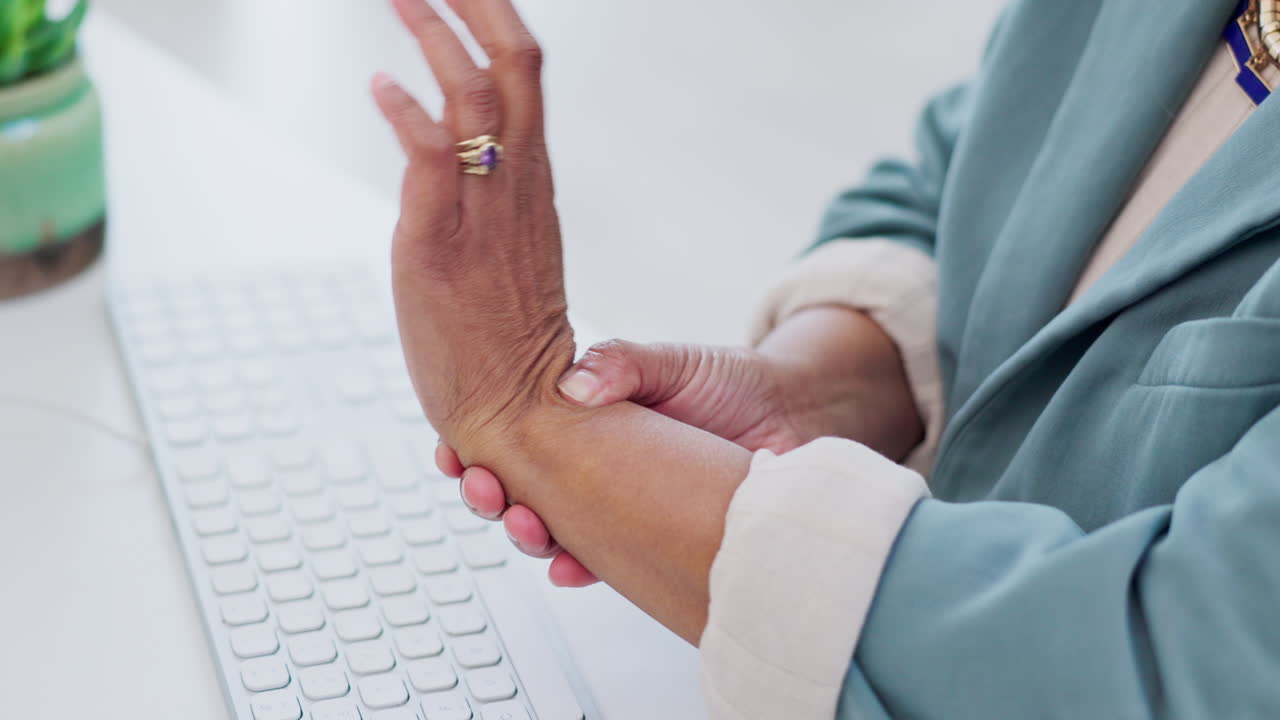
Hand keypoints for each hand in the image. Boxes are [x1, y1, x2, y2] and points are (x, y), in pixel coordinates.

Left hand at [372, 0, 572, 458]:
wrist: (524, 409)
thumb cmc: (509, 335)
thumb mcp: (512, 246)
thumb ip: (492, 193)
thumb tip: (455, 152)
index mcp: (535, 182)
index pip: (524, 75)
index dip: (493, 19)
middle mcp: (518, 185)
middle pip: (515, 64)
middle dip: (477, 2)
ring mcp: (483, 213)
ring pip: (475, 95)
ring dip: (435, 35)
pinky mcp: (440, 245)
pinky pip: (430, 159)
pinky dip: (406, 114)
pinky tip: (378, 85)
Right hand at [437, 339, 813, 584]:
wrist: (796, 417)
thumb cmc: (731, 382)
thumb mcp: (672, 362)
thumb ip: (622, 365)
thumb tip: (573, 383)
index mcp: (582, 415)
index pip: (511, 433)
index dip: (473, 445)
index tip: (454, 450)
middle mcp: (592, 462)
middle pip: (518, 484)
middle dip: (489, 492)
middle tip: (485, 487)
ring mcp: (617, 501)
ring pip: (552, 526)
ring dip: (528, 532)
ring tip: (525, 524)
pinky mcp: (651, 535)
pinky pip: (604, 558)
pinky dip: (581, 566)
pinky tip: (570, 568)